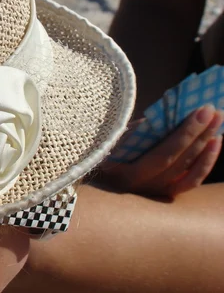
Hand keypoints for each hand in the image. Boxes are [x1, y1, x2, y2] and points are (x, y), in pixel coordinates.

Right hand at [97, 105, 223, 197]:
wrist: (94, 177)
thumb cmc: (100, 149)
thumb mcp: (114, 139)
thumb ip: (140, 132)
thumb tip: (173, 117)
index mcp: (125, 174)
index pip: (163, 154)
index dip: (186, 132)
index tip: (202, 110)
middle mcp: (141, 189)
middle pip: (179, 161)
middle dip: (200, 133)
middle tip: (214, 110)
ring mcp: (154, 195)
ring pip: (189, 173)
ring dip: (206, 146)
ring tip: (218, 122)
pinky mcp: (163, 195)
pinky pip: (190, 182)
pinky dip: (205, 163)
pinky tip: (215, 143)